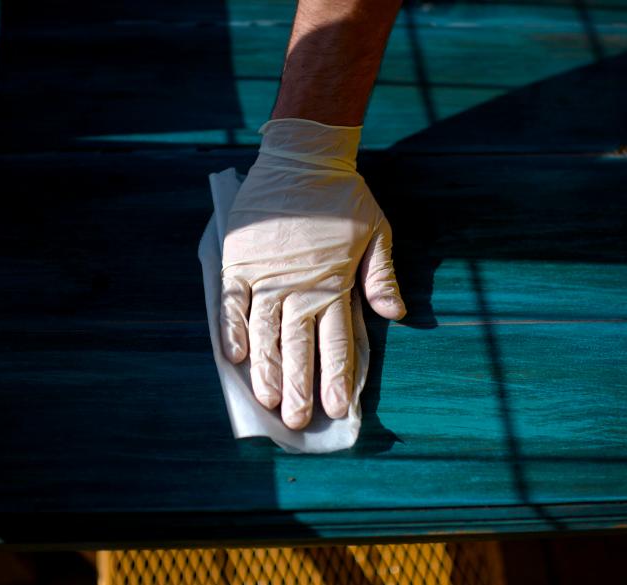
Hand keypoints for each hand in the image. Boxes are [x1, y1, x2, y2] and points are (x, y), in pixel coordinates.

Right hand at [220, 118, 405, 429]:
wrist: (302, 156)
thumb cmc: (342, 196)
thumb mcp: (376, 231)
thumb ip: (382, 276)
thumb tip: (396, 314)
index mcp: (334, 283)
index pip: (336, 342)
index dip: (335, 378)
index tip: (336, 410)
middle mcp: (299, 286)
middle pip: (298, 346)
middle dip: (300, 387)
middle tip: (298, 422)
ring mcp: (266, 275)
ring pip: (264, 333)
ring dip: (267, 369)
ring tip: (268, 402)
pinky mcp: (240, 262)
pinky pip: (232, 304)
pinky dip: (231, 331)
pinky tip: (233, 359)